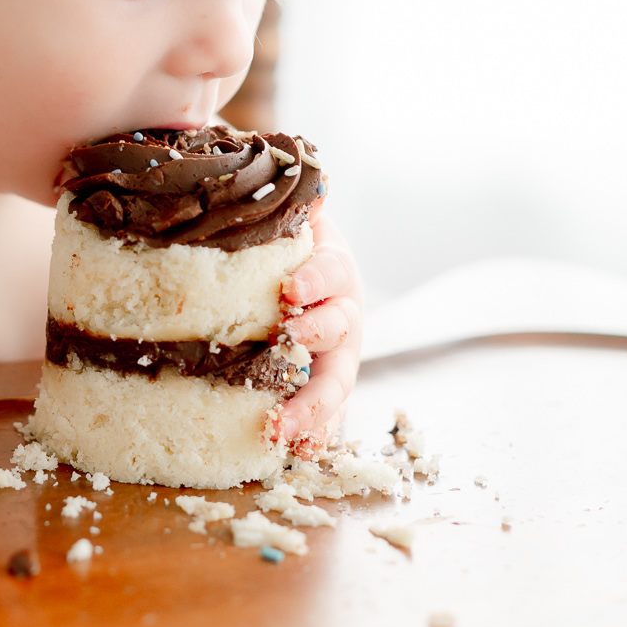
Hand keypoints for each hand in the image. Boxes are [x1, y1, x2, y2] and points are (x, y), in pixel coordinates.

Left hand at [276, 207, 361, 449]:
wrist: (294, 268)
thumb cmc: (284, 241)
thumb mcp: (288, 214)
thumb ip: (291, 197)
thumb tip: (298, 170)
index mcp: (335, 270)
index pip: (330, 273)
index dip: (313, 281)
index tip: (288, 291)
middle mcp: (343, 314)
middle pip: (340, 334)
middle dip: (316, 345)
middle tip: (288, 349)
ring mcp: (337, 355)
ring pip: (335, 383)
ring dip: (313, 408)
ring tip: (282, 431)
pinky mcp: (323, 385)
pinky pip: (326, 414)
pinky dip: (316, 434)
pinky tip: (296, 456)